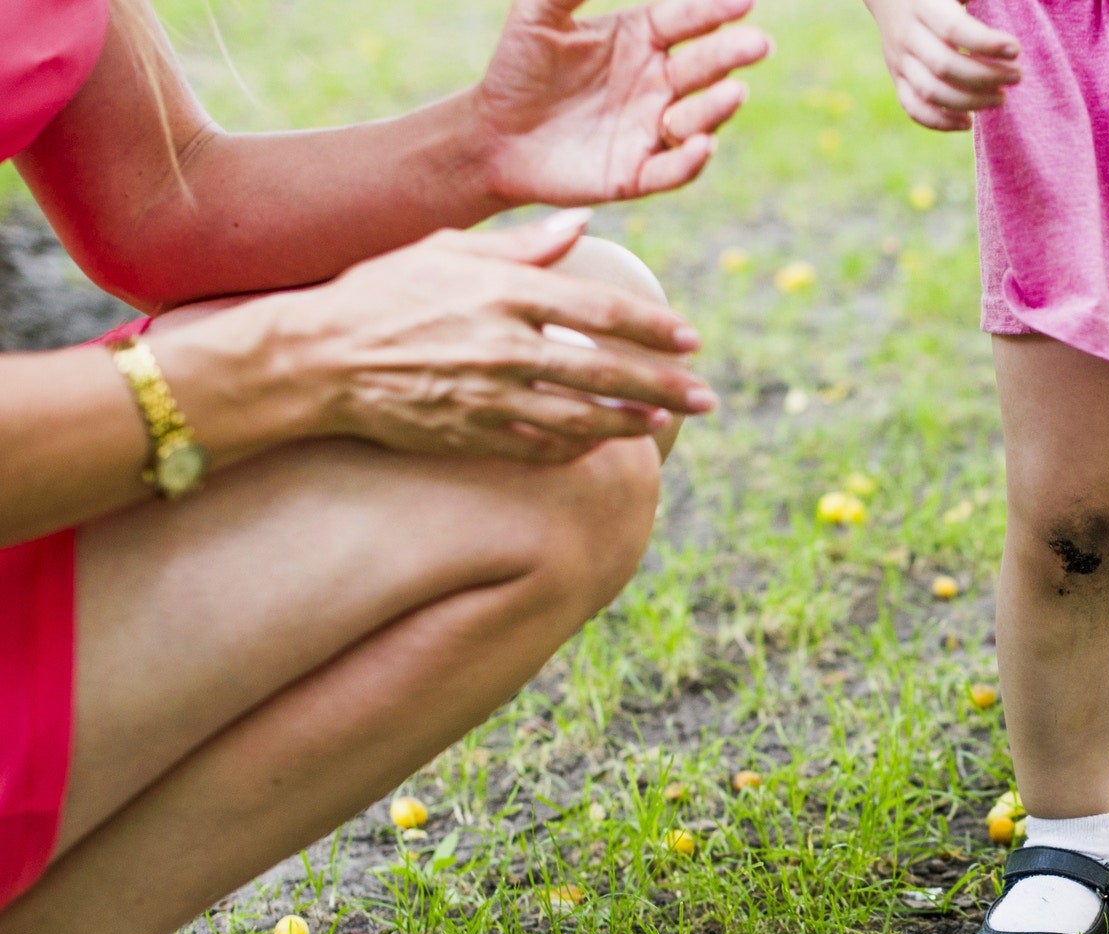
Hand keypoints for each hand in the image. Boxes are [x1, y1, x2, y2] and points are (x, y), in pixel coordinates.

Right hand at [269, 212, 714, 463]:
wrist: (316, 359)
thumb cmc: (381, 292)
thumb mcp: (446, 250)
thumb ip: (521, 245)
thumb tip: (581, 223)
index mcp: (502, 292)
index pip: (600, 313)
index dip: (654, 329)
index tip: (691, 340)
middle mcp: (502, 346)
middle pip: (605, 372)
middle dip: (665, 386)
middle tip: (707, 397)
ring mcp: (488, 397)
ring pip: (581, 418)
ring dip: (630, 423)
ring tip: (663, 423)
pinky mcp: (471, 436)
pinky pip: (541, 449)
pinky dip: (579, 450)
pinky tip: (603, 446)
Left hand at [475, 0, 771, 205]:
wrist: (492, 136)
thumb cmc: (517, 70)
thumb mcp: (536, 16)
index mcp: (641, 39)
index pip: (687, 20)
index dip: (715, 10)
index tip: (745, 1)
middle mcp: (657, 83)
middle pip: (703, 66)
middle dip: (732, 55)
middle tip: (758, 44)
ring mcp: (652, 129)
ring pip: (697, 118)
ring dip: (717, 107)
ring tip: (733, 92)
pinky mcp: (639, 173)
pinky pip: (674, 169)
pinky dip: (690, 160)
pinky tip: (701, 145)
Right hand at [865, 0, 1020, 131]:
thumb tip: (1007, 13)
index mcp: (923, 6)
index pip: (953, 30)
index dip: (986, 43)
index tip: (1015, 49)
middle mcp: (907, 35)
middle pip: (944, 66)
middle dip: (986, 77)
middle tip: (1016, 76)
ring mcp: (900, 60)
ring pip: (931, 92)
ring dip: (970, 102)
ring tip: (1001, 98)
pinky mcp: (898, 79)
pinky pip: (914, 108)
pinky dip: (941, 122)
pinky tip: (968, 122)